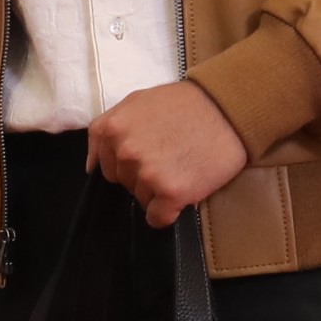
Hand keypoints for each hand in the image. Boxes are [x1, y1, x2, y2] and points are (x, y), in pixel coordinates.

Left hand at [87, 81, 248, 228]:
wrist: (228, 108)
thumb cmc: (185, 105)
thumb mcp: (137, 102)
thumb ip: (108, 128)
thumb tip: (92, 166)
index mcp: (111, 129)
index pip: (105, 166)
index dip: (128, 163)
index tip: (149, 153)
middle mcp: (125, 152)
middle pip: (124, 184)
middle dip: (143, 176)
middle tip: (170, 156)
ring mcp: (147, 174)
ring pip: (141, 200)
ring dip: (159, 192)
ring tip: (182, 167)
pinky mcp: (171, 193)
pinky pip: (158, 218)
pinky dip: (169, 212)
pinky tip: (184, 190)